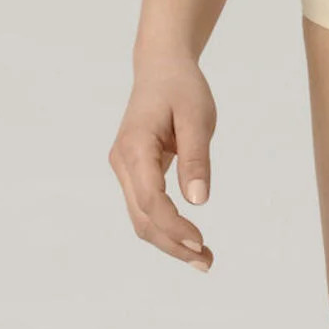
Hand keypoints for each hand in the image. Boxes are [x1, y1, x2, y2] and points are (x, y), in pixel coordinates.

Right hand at [108, 52, 216, 271]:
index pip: (150, 201)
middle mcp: (122, 162)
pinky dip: (164, 225)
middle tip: (207, 262)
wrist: (161, 67)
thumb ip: (196, 158)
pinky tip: (188, 238)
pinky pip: (145, 207)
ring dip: (168, 240)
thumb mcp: (197, 116)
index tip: (201, 244)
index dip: (174, 228)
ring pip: (141, 217)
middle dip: (172, 244)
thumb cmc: (182, 87)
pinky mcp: (132, 171)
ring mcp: (123, 168)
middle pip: (142, 218)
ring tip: (203, 257)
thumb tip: (198, 202)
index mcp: (135, 147)